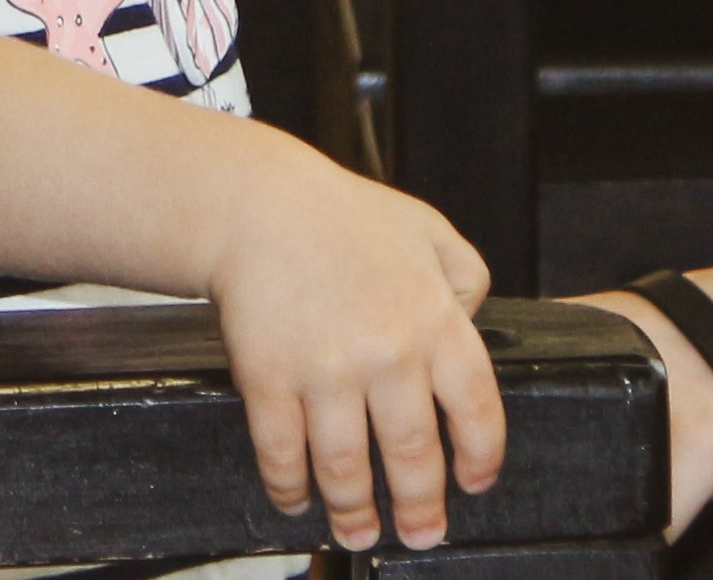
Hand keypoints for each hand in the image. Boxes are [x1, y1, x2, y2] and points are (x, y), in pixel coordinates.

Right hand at [210, 159, 502, 552]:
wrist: (252, 198)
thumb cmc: (337, 211)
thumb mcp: (424, 227)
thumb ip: (464, 275)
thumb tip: (472, 320)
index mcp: (434, 320)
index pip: (477, 412)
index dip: (479, 458)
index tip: (473, 484)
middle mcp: (388, 353)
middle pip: (414, 456)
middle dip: (419, 508)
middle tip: (420, 533)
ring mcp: (325, 368)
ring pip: (348, 468)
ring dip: (355, 511)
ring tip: (358, 532)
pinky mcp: (267, 374)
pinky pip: (281, 450)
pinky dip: (288, 485)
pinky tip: (293, 498)